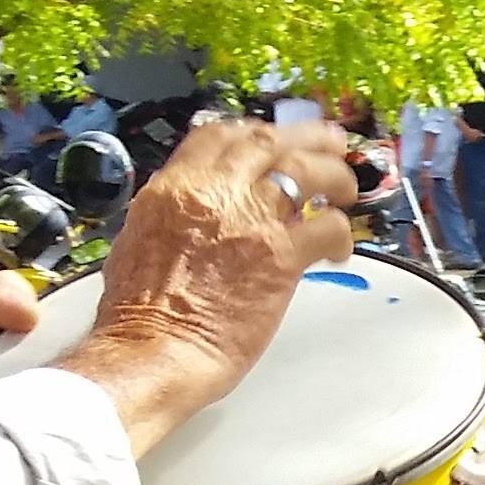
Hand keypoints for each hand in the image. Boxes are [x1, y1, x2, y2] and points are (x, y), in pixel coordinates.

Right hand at [54, 119, 353, 456]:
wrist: (151, 350)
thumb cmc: (139, 315)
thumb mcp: (139, 241)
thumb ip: (175, 216)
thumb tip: (199, 214)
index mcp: (173, 188)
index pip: (219, 135)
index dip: (254, 133)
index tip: (274, 140)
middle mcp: (211, 191)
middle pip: (268, 140)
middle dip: (305, 139)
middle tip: (328, 144)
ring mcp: (248, 219)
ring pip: (305, 170)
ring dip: (333, 175)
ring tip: (345, 188)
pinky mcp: (280, 254)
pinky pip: (326, 227)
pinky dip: (340, 232)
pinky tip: (341, 248)